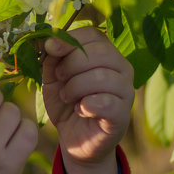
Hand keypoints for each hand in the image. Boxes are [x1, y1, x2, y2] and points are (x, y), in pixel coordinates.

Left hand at [41, 26, 133, 173]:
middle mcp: (121, 69)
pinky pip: (108, 103)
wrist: (74, 138)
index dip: (69, 39)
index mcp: (106, 54)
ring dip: (76, 86)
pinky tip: (80, 110)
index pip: (93, 34)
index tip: (49, 49)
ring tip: (67, 96)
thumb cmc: (66, 103)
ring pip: (103, 76)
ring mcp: (125, 92)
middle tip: (59, 78)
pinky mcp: (122, 115)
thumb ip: (52, 58)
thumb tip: (48, 41)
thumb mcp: (53, 77)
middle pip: (100, 52)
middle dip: (72, 63)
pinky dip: (87, 105)